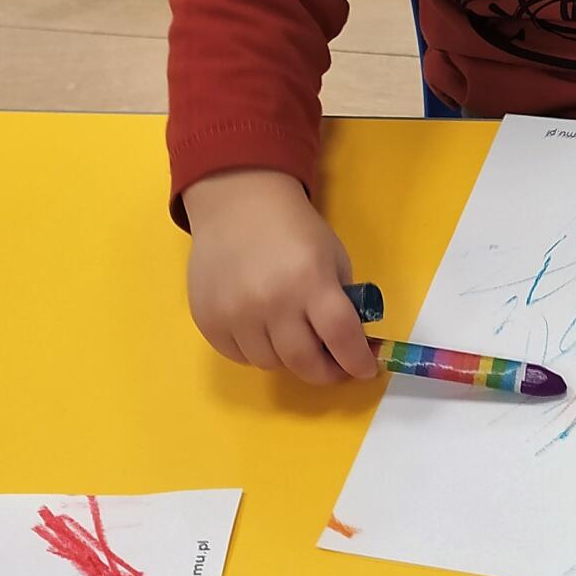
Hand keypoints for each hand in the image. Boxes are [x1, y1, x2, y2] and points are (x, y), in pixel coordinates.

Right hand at [183, 169, 377, 383]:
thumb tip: (348, 343)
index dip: (357, 360)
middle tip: (335, 368)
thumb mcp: (332, 256)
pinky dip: (258, 352)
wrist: (238, 203)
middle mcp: (272, 301)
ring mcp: (236, 314)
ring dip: (290, 359)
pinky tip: (265, 330)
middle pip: (304, 362)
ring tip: (296, 337)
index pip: (341, 337)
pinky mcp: (209, 321)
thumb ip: (340, 300)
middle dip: (326, 372)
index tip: (366, 369)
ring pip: (271, 364)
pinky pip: (240, 357)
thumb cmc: (294, 228)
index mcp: (310, 279)